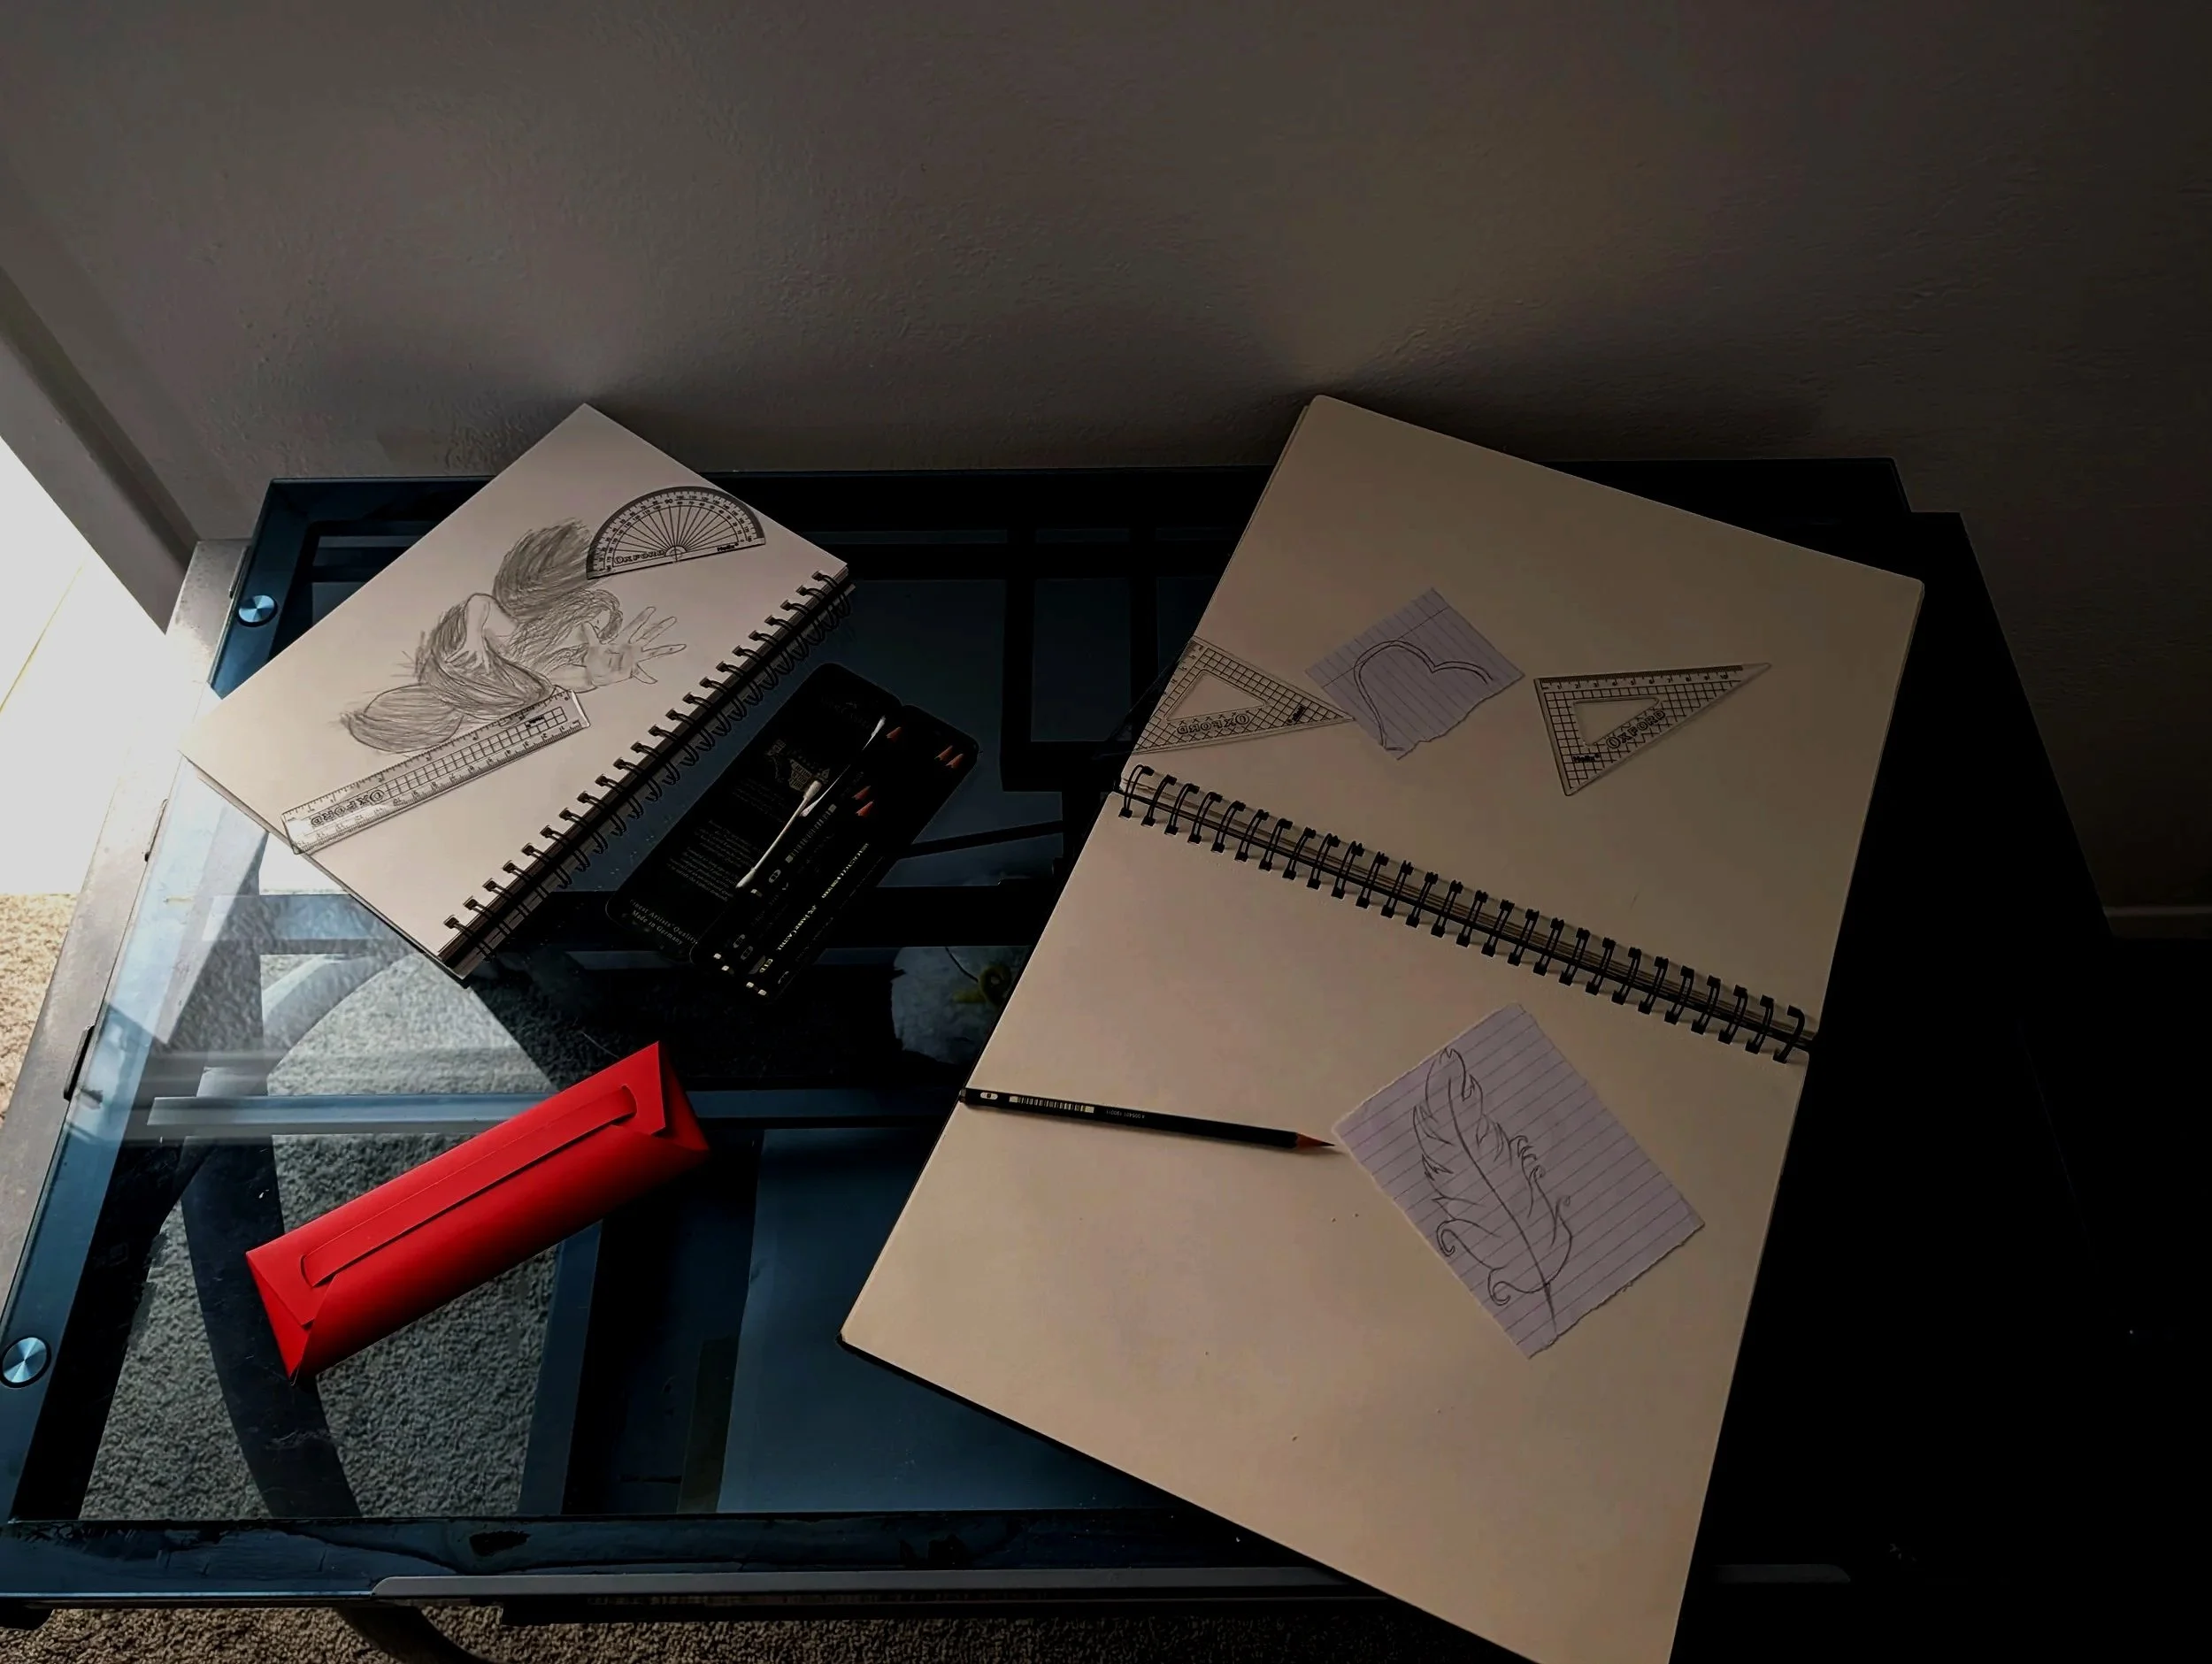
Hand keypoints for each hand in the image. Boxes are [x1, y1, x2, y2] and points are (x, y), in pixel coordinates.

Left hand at [547, 607, 685, 689]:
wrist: (593, 675)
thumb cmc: (593, 661)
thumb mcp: (592, 647)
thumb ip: (590, 635)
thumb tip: (585, 624)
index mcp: (622, 641)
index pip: (634, 626)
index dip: (643, 618)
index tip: (652, 609)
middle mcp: (630, 648)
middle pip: (648, 635)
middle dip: (660, 627)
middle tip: (671, 620)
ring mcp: (633, 659)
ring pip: (652, 652)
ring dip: (665, 649)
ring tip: (678, 646)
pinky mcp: (632, 670)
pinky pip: (641, 673)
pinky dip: (646, 677)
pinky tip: (653, 680)